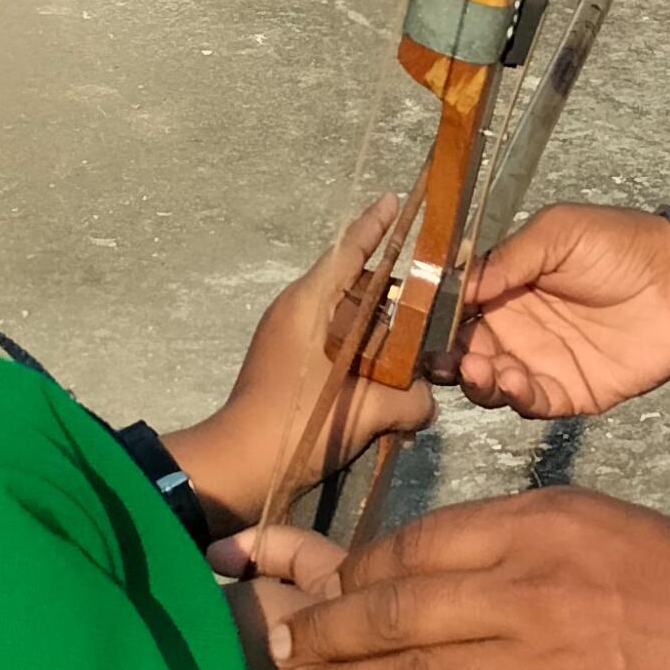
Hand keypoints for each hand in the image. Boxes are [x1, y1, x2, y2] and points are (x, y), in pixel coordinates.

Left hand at [173, 201, 432, 527]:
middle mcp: (298, 311)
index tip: (396, 199)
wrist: (236, 469)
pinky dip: (362, 356)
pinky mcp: (289, 367)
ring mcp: (289, 339)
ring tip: (415, 357)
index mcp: (309, 304)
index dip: (375, 224)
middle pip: (355, 286)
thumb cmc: (295, 424)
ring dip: (380, 336)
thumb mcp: (363, 411)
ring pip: (348, 321)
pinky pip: (336, 347)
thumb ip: (408, 399)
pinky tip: (388, 383)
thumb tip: (427, 399)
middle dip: (393, 296)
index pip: (349, 250)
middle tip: (433, 303)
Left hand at [269, 489, 669, 669]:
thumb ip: (520, 550)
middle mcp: (533, 581)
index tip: (308, 590)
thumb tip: (435, 577)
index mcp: (540, 524)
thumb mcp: (601, 532)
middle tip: (279, 651)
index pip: (412, 545)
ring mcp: (546, 660)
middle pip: (393, 606)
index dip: (347, 573)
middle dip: (322, 631)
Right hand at [453, 203, 669, 418]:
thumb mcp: (557, 233)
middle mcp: (517, 329)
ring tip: (479, 366)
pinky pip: (531, 404)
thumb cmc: (620, 244)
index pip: (459, 309)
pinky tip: (513, 379)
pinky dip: (515, 397)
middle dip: (448, 357)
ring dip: (477, 380)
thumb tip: (457, 284)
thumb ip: (508, 259)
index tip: (420, 323)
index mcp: (508, 288)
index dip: (437, 319)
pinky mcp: (570, 393)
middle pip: (464, 352)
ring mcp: (541, 363)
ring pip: (490, 384)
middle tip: (448, 355)